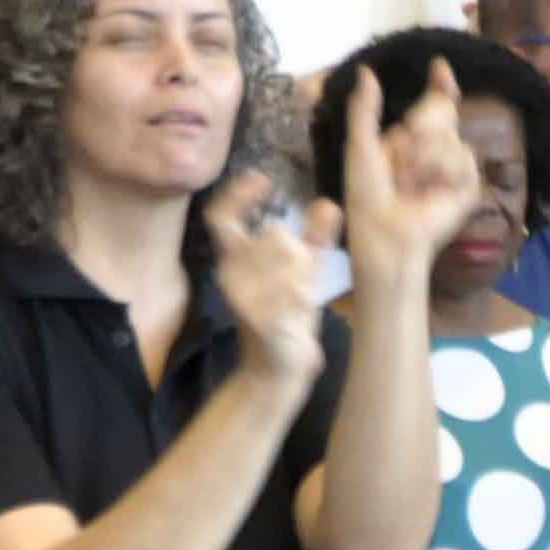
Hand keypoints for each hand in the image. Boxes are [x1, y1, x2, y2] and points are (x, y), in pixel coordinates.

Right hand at [206, 167, 333, 381]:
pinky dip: (304, 299)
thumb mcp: (305, 272)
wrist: (279, 369)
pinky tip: (299, 314)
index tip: (262, 179)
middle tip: (304, 277)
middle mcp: (229, 273)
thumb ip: (314, 239)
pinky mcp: (254, 316)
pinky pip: (293, 290)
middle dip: (298, 251)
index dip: (237, 194)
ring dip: (303, 278)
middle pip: (273, 234)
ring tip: (298, 302)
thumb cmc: (288, 317)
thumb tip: (328, 204)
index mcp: (236, 258)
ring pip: (287, 259)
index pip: (222, 216)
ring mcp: (239, 295)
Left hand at [339, 58, 483, 273]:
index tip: (439, 65)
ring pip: (450, 135)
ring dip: (424, 156)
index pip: (433, 105)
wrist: (386, 235)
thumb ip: (364, 109)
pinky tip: (429, 190)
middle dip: (420, 126)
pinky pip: (462, 158)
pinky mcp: (469, 188)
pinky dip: (440, 171)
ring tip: (409, 182)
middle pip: (442, 111)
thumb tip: (367, 70)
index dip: (440, 86)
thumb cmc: (367, 197)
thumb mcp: (360, 145)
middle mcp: (435, 151)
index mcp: (410, 140)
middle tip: (401, 158)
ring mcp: (454, 169)